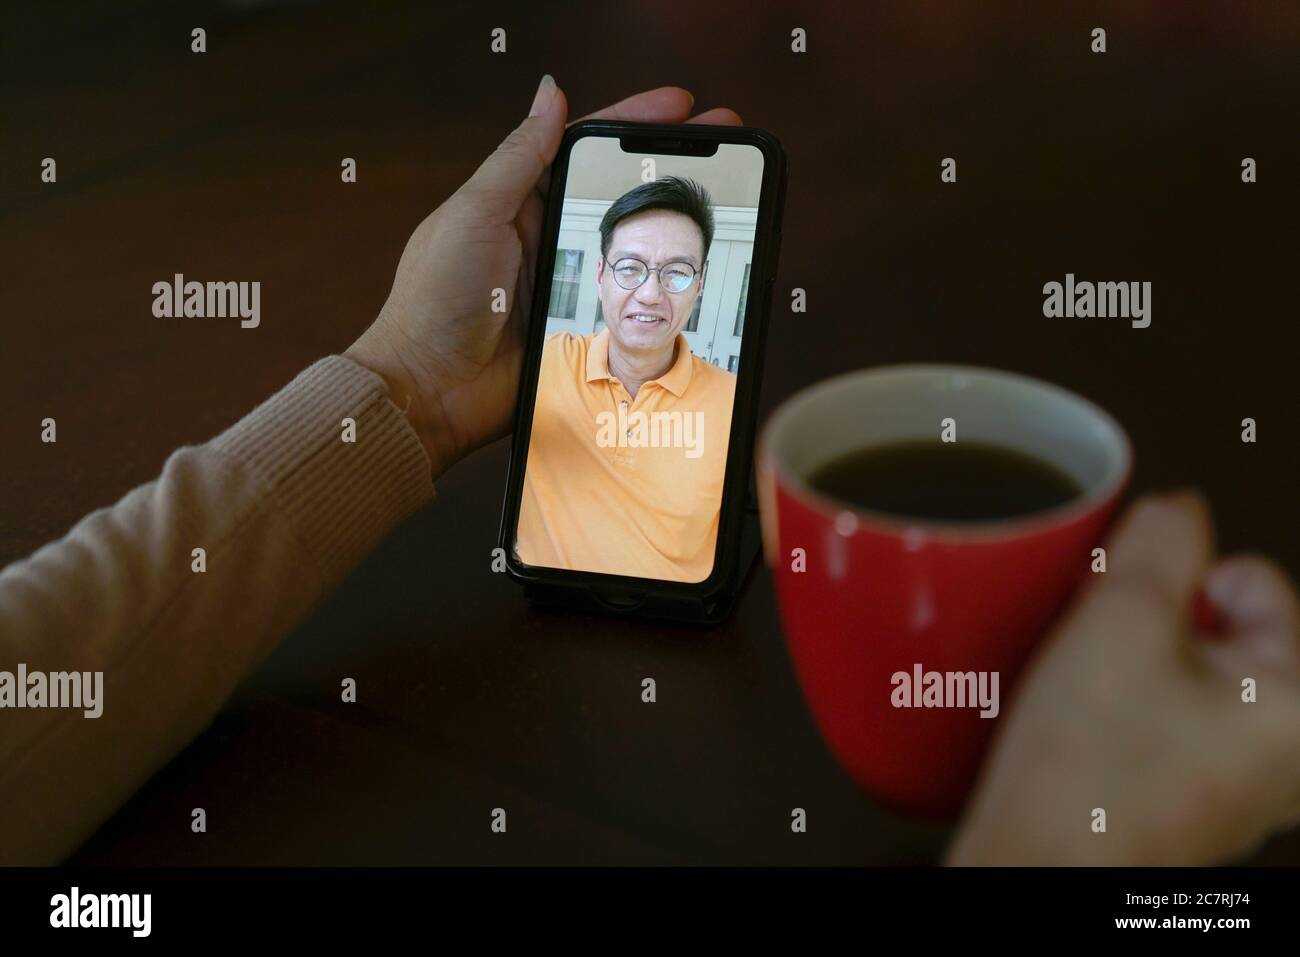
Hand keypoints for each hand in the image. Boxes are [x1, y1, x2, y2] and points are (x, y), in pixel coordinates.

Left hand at [345, 76, 742, 478]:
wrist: (432, 390)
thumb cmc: (437, 300)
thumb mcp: (475, 214)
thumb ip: (519, 158)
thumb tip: (550, 94)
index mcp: (519, 200)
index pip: (585, 147)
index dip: (634, 122)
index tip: (680, 105)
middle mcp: (545, 236)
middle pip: (617, 189)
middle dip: (671, 163)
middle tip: (723, 143)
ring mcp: (564, 281)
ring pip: (628, 242)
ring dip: (671, 220)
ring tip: (720, 198)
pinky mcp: (574, 324)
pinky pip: (626, 298)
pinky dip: (657, 284)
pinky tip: (690, 270)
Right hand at [946, 491, 1299, 864]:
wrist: (1036, 868)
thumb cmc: (1087, 778)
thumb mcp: (1123, 618)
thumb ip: (1161, 542)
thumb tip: (1178, 509)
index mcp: (1298, 701)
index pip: (1249, 578)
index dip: (1175, 582)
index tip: (1129, 617)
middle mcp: (1284, 750)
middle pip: (1217, 624)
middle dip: (1150, 623)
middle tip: (1105, 661)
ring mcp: (1238, 781)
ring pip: (1181, 671)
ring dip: (1129, 665)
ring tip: (1089, 699)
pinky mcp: (1188, 798)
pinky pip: (1160, 718)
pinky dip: (1121, 709)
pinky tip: (1085, 731)